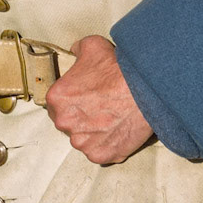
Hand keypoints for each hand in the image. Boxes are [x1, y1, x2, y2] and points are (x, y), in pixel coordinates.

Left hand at [45, 34, 151, 164]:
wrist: (146, 90)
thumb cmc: (119, 69)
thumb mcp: (93, 47)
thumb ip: (78, 49)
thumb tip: (75, 50)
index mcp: (57, 98)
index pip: (57, 103)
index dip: (72, 100)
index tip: (85, 98)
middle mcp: (64, 123)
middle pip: (68, 123)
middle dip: (80, 117)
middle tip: (100, 108)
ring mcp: (82, 142)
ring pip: (83, 139)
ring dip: (93, 132)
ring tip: (111, 120)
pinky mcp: (100, 155)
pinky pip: (99, 152)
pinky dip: (107, 144)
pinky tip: (118, 131)